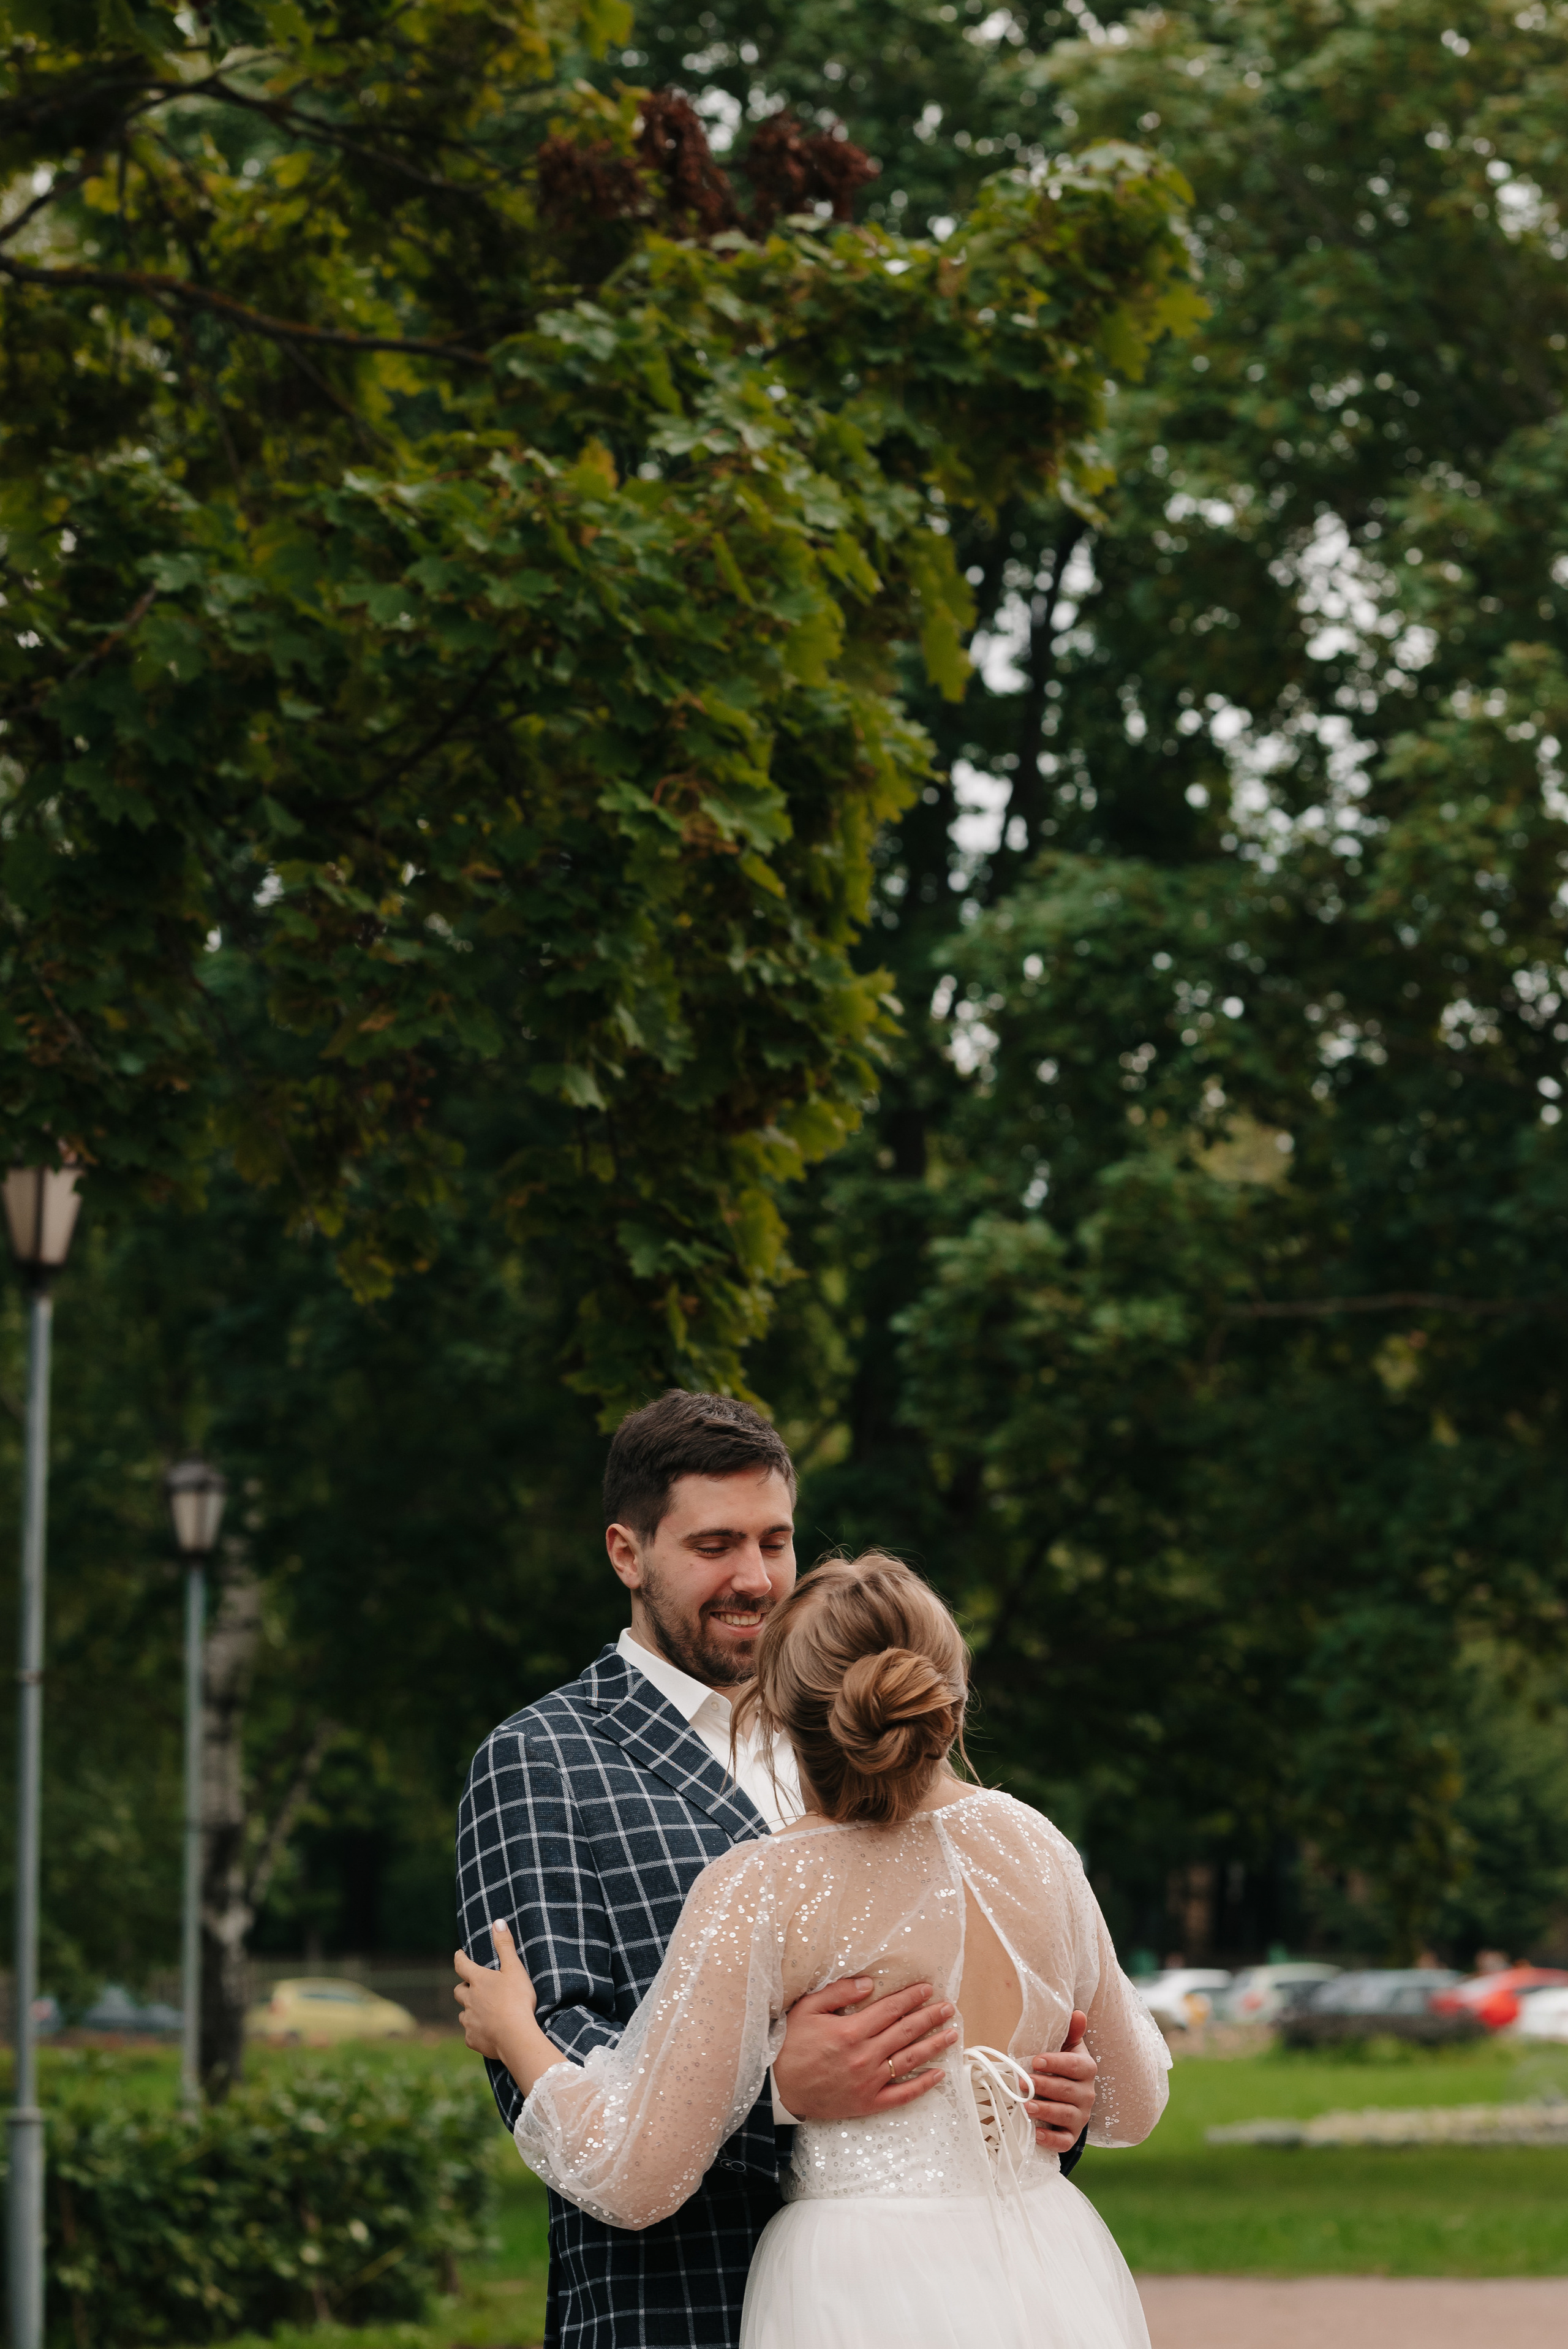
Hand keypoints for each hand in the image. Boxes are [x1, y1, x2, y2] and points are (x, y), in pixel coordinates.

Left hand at [453, 1919, 555, 2089]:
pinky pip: (470, 2034)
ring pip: (463, 2014)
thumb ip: (505, 1946)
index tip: (459, 1954)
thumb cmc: (517, 2000)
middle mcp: (469, 2000)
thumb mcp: (515, 1969)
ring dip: (469, 2011)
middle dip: (464, 1988)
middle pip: (459, 1991)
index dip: (459, 1958)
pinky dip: (476, 2031)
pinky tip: (485, 2033)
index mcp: (478, 1981)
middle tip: (472, 1987)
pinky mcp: (472, 2039)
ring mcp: (469, 2021)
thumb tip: (497, 1922)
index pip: (461, 1965)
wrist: (515, 2037)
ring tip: (480, 2012)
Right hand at [773, 1978, 958, 2119]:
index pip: (890, 2009)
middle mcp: (864, 2056)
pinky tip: (939, 2074)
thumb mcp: (807, 2009)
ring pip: (909, 2060)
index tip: (927, 1989)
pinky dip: (923, 2085)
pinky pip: (902, 2095)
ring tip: (952, 2034)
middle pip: (906, 2032)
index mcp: (851, 2031)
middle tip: (949, 2008)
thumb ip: (838, 1993)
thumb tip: (868, 1983)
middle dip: (930, 2017)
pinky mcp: (868, 2103)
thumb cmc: (791, 2046)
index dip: (911, 1998)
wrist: (779, 2089)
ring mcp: (869, 2082)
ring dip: (934, 2045)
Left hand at [1026, 2008, 1096, 2150]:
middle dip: (1044, 2087)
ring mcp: (1080, 2116)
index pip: (1075, 2066)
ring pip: (1066, 2115)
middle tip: (1023, 2082)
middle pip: (1067, 2091)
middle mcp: (1087, 2094)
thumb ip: (1071, 2031)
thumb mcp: (1067, 2047)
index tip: (1035, 2061)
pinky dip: (1051, 2140)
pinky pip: (1064, 2141)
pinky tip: (1036, 2134)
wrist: (1067, 2098)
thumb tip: (1077, 2013)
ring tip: (1026, 2106)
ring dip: (1046, 2111)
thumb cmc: (1062, 2068)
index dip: (1056, 2063)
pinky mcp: (1072, 2135)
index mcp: (1086, 2069)